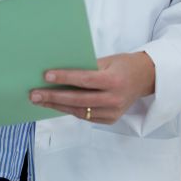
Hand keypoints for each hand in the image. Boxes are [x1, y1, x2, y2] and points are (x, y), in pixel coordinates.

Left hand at [29, 52, 155, 124]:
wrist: (146, 78)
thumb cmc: (124, 65)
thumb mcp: (108, 60)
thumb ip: (87, 67)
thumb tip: (60, 71)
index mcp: (114, 81)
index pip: (85, 80)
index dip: (65, 78)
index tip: (46, 76)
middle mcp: (114, 99)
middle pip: (78, 100)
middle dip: (54, 97)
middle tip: (34, 94)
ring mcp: (113, 112)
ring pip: (79, 111)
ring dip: (57, 106)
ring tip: (40, 100)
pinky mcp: (111, 119)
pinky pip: (86, 116)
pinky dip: (70, 110)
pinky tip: (56, 104)